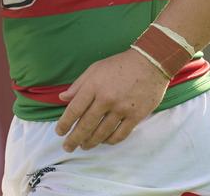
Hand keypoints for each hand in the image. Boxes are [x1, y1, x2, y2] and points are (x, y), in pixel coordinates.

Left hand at [55, 48, 169, 151]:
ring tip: (84, 146)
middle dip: (74, 138)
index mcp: (94, 86)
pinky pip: (120, 134)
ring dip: (91, 142)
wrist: (150, 62)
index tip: (59, 132)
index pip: (75, 109)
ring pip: (102, 132)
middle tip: (67, 147)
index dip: (65, 123)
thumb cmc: (120, 64)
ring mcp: (122, 109)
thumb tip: (62, 98)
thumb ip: (78, 85)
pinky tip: (104, 141)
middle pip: (86, 125)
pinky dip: (110, 141)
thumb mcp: (95, 69)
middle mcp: (106, 99)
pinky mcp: (136, 116)